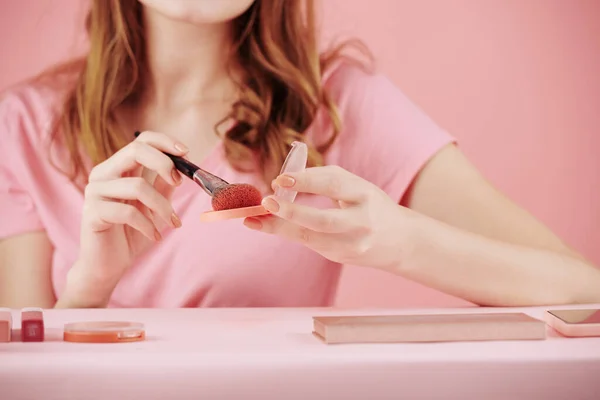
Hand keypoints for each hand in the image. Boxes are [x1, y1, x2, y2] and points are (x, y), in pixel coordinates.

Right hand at [69, 131, 186, 301]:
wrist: (108, 266)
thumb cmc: (131, 234)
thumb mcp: (154, 206)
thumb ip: (164, 185)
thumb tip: (183, 167)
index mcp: (118, 168)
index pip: (141, 140)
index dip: (165, 142)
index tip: (187, 153)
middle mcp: (103, 174)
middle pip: (136, 150)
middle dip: (164, 164)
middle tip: (179, 183)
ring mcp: (95, 191)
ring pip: (137, 186)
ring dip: (162, 207)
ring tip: (171, 223)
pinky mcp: (92, 212)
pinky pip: (128, 212)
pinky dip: (148, 225)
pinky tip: (154, 236)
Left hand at [243, 165, 409, 270]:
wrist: (402, 242)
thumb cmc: (372, 206)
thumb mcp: (357, 188)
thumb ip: (326, 181)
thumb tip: (283, 182)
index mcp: (365, 195)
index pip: (333, 185)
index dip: (306, 181)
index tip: (280, 179)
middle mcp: (361, 222)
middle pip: (322, 220)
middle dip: (291, 212)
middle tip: (266, 202)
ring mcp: (351, 244)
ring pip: (310, 237)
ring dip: (279, 227)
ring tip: (253, 220)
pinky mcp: (341, 257)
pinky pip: (310, 243)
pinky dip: (288, 232)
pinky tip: (269, 225)